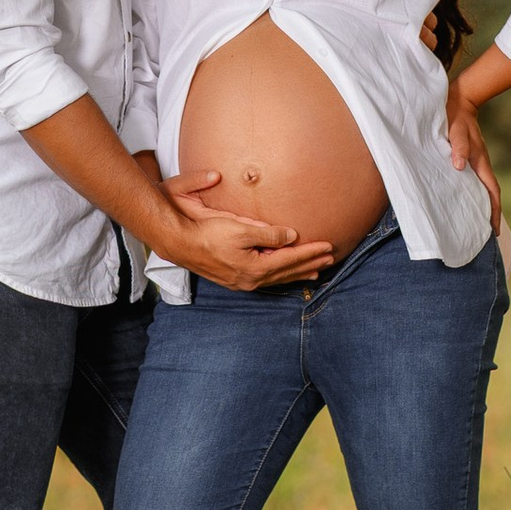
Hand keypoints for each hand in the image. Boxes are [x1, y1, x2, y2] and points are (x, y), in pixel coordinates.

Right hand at [154, 186, 333, 290]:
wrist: (180, 243)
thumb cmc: (208, 233)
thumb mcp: (242, 228)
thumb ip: (269, 234)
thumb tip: (291, 236)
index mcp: (255, 268)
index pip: (290, 259)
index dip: (310, 252)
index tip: (328, 246)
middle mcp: (251, 279)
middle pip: (287, 272)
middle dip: (309, 264)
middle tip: (330, 258)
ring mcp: (242, 281)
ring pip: (277, 277)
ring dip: (297, 272)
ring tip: (315, 271)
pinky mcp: (234, 278)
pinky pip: (266, 277)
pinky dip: (281, 274)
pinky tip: (285, 274)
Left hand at [446, 84, 502, 235]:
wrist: (460, 99)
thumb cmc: (455, 116)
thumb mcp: (455, 130)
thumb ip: (458, 147)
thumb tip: (459, 167)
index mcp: (480, 162)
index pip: (492, 192)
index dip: (494, 211)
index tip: (494, 230)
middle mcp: (481, 165)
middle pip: (489, 195)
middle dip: (490, 214)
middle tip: (486, 235)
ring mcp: (476, 162)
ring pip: (482, 189)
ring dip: (482, 205)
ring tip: (475, 224)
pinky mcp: (469, 158)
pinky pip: (474, 181)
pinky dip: (473, 194)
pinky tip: (464, 199)